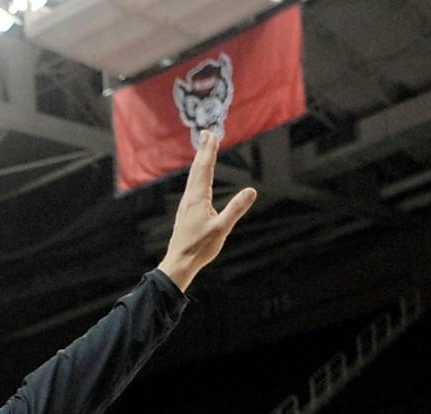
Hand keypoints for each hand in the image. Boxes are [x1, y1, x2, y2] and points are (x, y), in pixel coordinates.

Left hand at [157, 131, 257, 292]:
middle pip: (196, 169)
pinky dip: (197, 176)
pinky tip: (198, 180)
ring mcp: (186, 206)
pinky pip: (192, 187)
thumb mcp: (222, 229)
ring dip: (199, 161)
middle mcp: (190, 198)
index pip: (204, 169)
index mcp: (198, 199)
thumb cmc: (200, 248)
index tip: (211, 135)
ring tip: (203, 150)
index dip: (209, 151)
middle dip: (203, 151)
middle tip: (206, 133)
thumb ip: (236, 209)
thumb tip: (251, 190)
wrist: (179, 263)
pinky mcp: (186, 213)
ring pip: (193, 178)